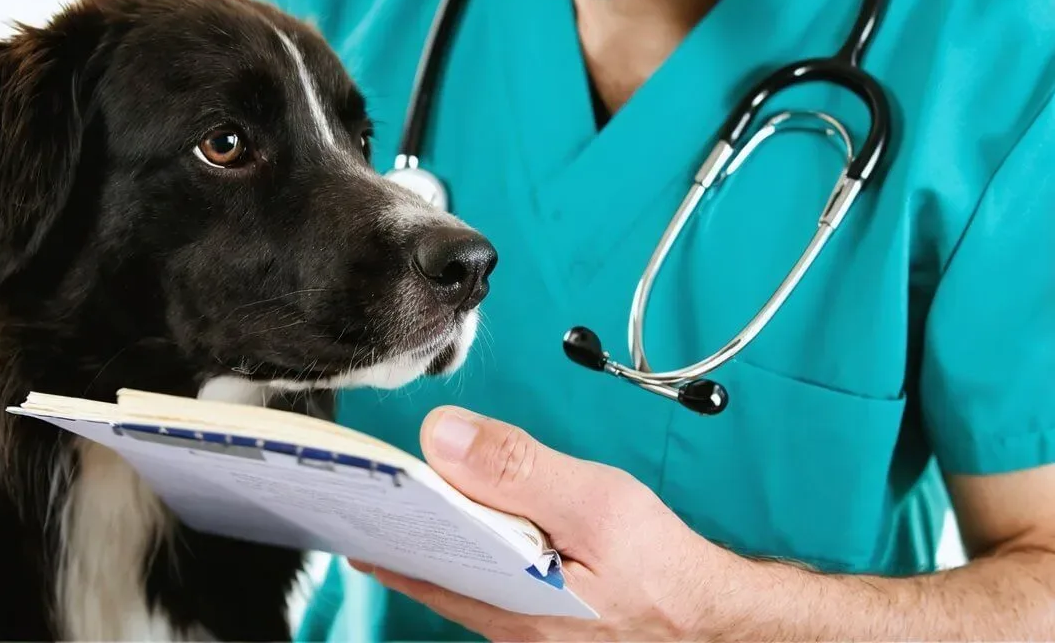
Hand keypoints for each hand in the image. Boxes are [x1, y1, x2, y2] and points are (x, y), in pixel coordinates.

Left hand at [349, 406, 736, 640]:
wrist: (712, 620)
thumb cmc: (663, 569)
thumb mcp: (596, 506)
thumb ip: (519, 470)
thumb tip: (444, 437)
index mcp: (508, 602)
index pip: (417, 562)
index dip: (381, 525)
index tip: (349, 489)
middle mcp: (505, 625)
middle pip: (428, 574)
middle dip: (392, 536)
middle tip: (358, 495)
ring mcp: (519, 626)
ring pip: (452, 581)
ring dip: (422, 543)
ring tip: (392, 499)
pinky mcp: (538, 617)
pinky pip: (481, 583)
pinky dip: (461, 551)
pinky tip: (459, 524)